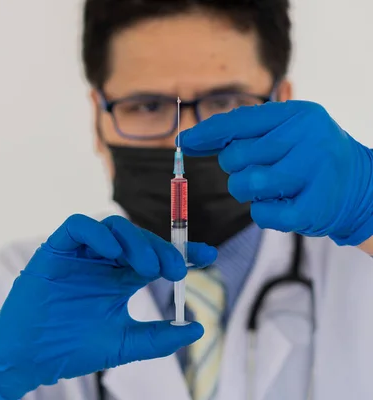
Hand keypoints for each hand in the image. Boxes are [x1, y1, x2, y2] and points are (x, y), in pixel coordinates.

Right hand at [0, 214, 216, 399]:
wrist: (29, 356)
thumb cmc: (71, 348)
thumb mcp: (123, 344)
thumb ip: (158, 337)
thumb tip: (196, 328)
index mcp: (119, 278)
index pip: (155, 256)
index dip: (182, 251)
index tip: (208, 255)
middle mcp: (102, 261)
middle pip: (138, 239)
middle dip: (161, 249)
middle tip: (175, 270)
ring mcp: (80, 253)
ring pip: (112, 227)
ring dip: (134, 241)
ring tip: (147, 268)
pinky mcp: (56, 249)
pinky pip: (78, 227)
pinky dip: (97, 234)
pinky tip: (112, 253)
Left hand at [179, 100, 372, 245]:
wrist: (362, 188)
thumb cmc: (311, 159)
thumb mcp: (288, 132)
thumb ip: (245, 132)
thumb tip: (191, 137)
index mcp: (298, 115)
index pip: (239, 122)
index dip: (206, 133)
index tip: (184, 141)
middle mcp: (307, 138)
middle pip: (236, 157)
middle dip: (236, 169)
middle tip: (259, 171)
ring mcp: (314, 172)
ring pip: (246, 185)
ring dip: (248, 192)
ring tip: (270, 189)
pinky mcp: (314, 207)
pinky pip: (262, 214)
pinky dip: (264, 214)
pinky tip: (282, 206)